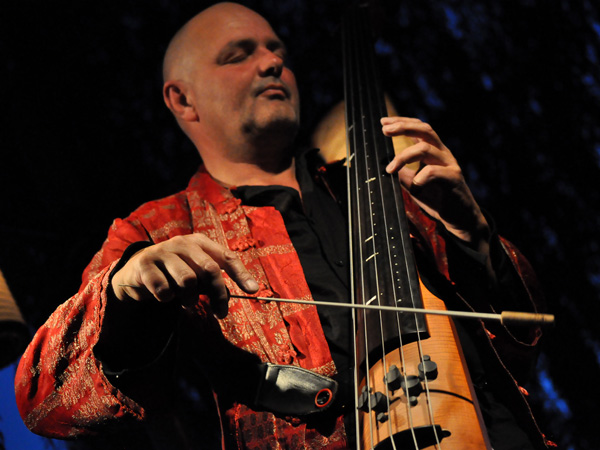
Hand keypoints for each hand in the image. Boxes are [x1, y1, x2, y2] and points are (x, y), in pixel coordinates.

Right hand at [111, 234, 258, 317]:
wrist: (137, 271)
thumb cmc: (174, 273)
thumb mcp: (196, 274)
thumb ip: (213, 282)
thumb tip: (235, 293)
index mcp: (200, 242)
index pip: (226, 257)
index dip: (241, 274)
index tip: (252, 290)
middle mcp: (183, 243)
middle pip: (210, 269)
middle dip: (218, 294)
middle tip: (220, 312)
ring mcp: (163, 252)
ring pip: (187, 280)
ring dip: (190, 298)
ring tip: (187, 301)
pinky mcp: (145, 265)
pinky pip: (163, 288)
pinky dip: (167, 298)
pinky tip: (164, 296)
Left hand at [381, 116, 489, 249]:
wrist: (460, 218)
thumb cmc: (437, 199)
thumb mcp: (414, 184)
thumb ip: (402, 174)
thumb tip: (384, 166)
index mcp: (434, 151)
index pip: (419, 129)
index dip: (402, 122)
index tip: (384, 122)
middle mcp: (443, 153)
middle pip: (425, 130)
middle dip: (404, 127)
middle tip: (385, 130)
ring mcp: (449, 164)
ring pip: (426, 148)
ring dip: (404, 156)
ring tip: (390, 169)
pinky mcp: (454, 179)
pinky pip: (435, 171)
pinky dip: (422, 176)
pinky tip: (415, 185)